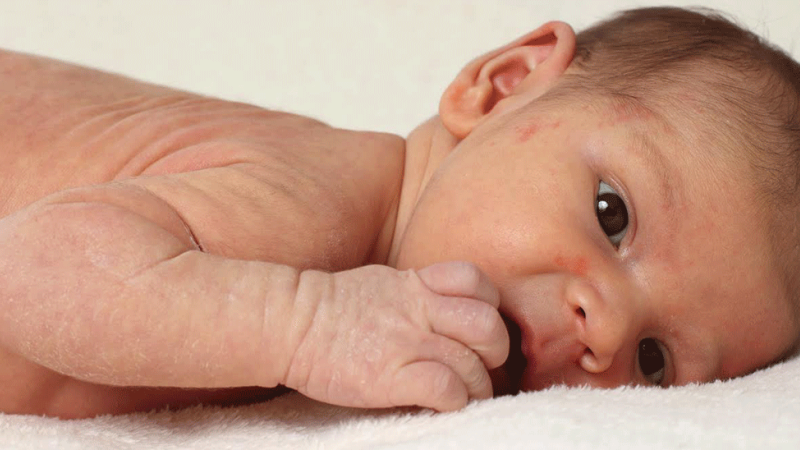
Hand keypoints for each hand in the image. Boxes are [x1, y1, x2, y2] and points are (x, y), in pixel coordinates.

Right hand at [283, 261, 508, 410]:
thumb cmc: (332, 309)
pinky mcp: (392, 378)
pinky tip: (441, 404)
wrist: (289, 323)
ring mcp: (407, 343)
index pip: (478, 282)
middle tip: (481, 367)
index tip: (475, 328)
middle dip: (494, 352)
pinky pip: (447, 390)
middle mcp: (419, 311)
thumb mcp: (382, 283)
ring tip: (466, 394)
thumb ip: (419, 291)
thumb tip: (446, 310)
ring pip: (474, 364)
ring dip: (478, 386)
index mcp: (417, 285)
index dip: (488, 306)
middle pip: (488, 326)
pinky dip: (454, 402)